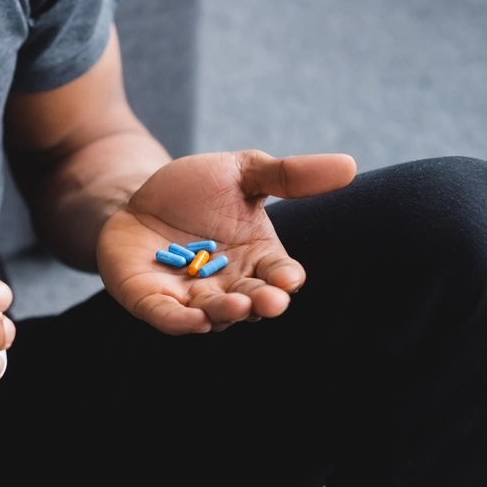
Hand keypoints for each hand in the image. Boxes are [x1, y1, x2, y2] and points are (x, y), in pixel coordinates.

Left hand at [97, 150, 356, 333]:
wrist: (137, 197)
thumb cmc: (197, 189)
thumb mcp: (243, 172)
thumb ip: (288, 175)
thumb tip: (349, 165)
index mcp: (257, 258)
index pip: (279, 274)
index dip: (285, 278)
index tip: (289, 277)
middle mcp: (229, 284)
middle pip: (251, 300)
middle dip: (262, 302)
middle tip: (270, 301)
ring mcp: (190, 296)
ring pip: (213, 313)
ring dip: (225, 313)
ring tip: (235, 306)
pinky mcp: (151, 300)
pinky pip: (168, 317)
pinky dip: (180, 321)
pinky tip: (192, 320)